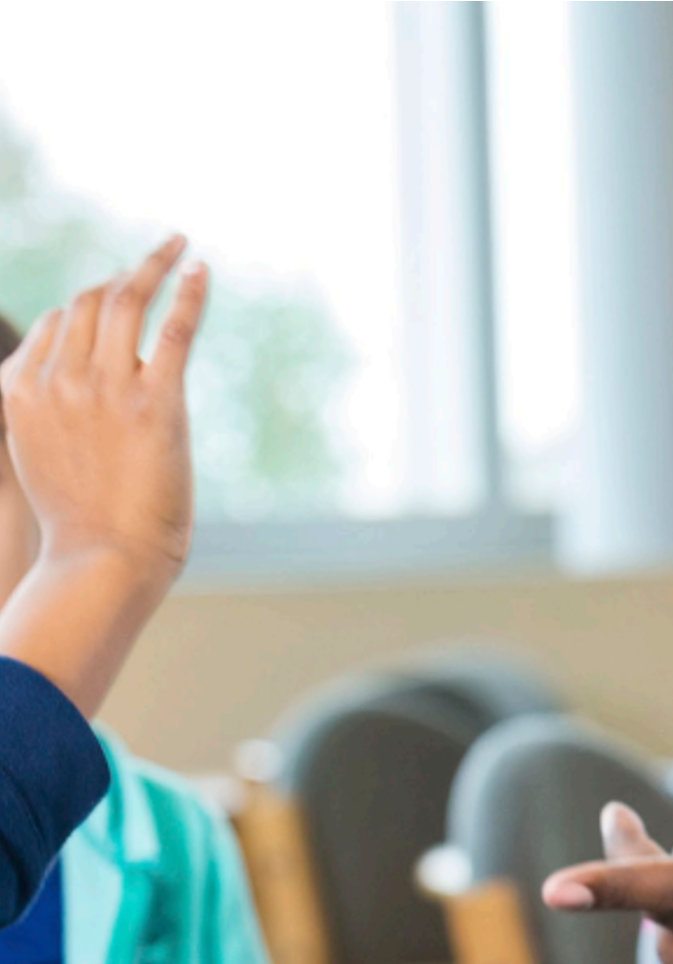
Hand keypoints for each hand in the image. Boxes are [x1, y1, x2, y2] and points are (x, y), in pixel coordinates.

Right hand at [4, 235, 204, 580]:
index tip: (120, 291)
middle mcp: (58, 380)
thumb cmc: (81, 522)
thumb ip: (48, 413)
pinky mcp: (156, 401)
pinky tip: (200, 268)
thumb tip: (69, 396)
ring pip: (125, 302)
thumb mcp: (40, 456)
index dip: (89, 303)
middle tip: (153, 258)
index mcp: (21, 391)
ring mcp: (106, 388)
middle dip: (121, 274)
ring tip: (174, 243)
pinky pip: (173, 329)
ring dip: (151, 264)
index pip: (56, 323)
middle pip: (88, 303)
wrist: (103, 559)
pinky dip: (188, 292)